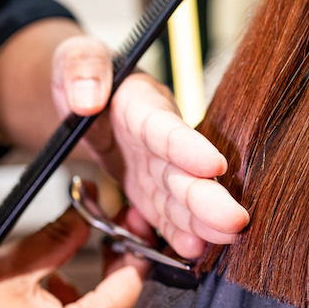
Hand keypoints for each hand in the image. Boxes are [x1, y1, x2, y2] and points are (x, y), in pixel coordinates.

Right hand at [0, 211, 147, 307]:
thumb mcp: (8, 275)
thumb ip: (58, 237)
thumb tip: (91, 199)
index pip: (134, 284)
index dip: (133, 248)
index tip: (127, 226)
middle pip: (141, 307)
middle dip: (127, 270)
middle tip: (111, 244)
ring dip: (115, 300)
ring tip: (74, 283)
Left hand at [51, 36, 249, 258]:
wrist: (83, 96)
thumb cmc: (81, 74)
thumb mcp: (73, 57)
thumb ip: (81, 67)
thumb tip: (87, 97)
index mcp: (143, 104)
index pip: (165, 127)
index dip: (188, 148)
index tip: (214, 165)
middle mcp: (158, 139)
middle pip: (183, 171)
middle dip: (208, 198)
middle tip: (235, 219)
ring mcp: (155, 167)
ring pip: (179, 197)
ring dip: (201, 221)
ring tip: (224, 239)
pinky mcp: (147, 189)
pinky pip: (161, 214)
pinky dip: (175, 233)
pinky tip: (192, 251)